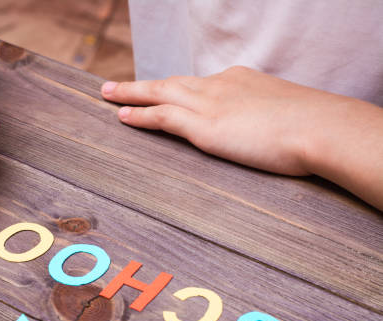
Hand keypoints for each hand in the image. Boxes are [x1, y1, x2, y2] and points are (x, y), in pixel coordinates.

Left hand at [101, 66, 382, 208]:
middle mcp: (220, 86)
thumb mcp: (288, 114)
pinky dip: (140, 115)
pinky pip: (162, 116)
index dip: (178, 90)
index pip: (200, 84)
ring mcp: (210, 103)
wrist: (322, 128)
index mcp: (241, 80)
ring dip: (131, 94)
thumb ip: (269, 119)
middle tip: (116, 86)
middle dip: (142, 85)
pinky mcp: (204, 125)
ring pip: (159, 93)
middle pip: (172, 82)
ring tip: (107, 94)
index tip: (166, 92)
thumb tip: (270, 132)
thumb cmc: (315, 127)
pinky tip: (122, 116)